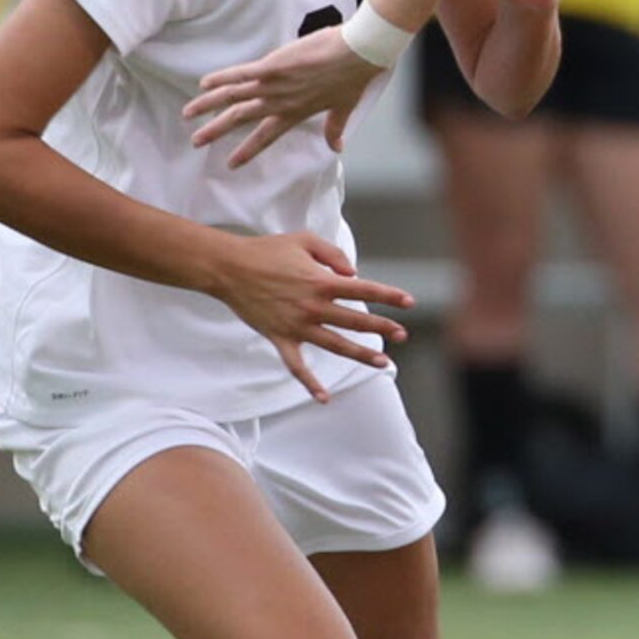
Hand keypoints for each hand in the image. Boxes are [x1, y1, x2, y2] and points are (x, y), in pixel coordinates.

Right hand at [184, 26, 381, 167]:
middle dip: (215, 131)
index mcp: (296, 113)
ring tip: (189, 113)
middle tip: (196, 141)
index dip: (247, 150)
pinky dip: (220, 78)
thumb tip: (337, 147)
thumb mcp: (344, 108)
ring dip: (208, 105)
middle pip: (240, 120)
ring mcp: (274, 85)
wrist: (357, 54)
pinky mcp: (272, 66)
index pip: (266, 136)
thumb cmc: (353, 77)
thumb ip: (334, 128)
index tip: (231, 163)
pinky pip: (239, 74)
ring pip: (233, 98)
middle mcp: (280, 103)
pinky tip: (204, 83)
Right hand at [207, 230, 412, 402]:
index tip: (409, 303)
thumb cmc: (267, 250)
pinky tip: (324, 398)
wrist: (229, 268)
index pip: (364, 290)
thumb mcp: (304, 240)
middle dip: (383, 328)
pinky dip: (309, 383)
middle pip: (356, 321)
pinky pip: (296, 366)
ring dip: (361, 354)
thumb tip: (354, 273)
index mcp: (322, 281)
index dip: (389, 296)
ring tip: (383, 362)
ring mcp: (297, 325)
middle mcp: (313, 306)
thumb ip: (334, 254)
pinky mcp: (279, 337)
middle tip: (403, 335)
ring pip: (336, 344)